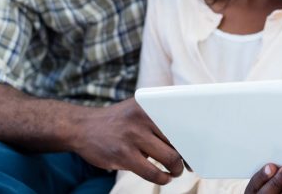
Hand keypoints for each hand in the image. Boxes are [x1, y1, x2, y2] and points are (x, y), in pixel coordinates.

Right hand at [70, 98, 184, 184]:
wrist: (82, 127)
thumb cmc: (119, 121)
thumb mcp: (139, 108)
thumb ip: (161, 116)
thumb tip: (191, 136)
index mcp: (150, 103)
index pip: (182, 119)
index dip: (195, 136)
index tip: (200, 146)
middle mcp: (143, 117)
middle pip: (180, 139)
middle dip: (187, 155)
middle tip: (188, 163)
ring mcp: (132, 135)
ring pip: (170, 157)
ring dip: (176, 169)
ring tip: (175, 171)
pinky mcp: (123, 154)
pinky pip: (152, 172)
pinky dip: (162, 178)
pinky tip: (164, 177)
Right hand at [245, 164, 281, 193]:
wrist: (273, 193)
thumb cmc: (269, 183)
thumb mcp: (264, 178)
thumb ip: (270, 169)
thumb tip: (280, 158)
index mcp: (253, 190)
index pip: (255, 183)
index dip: (262, 175)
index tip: (271, 166)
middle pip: (267, 192)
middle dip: (279, 181)